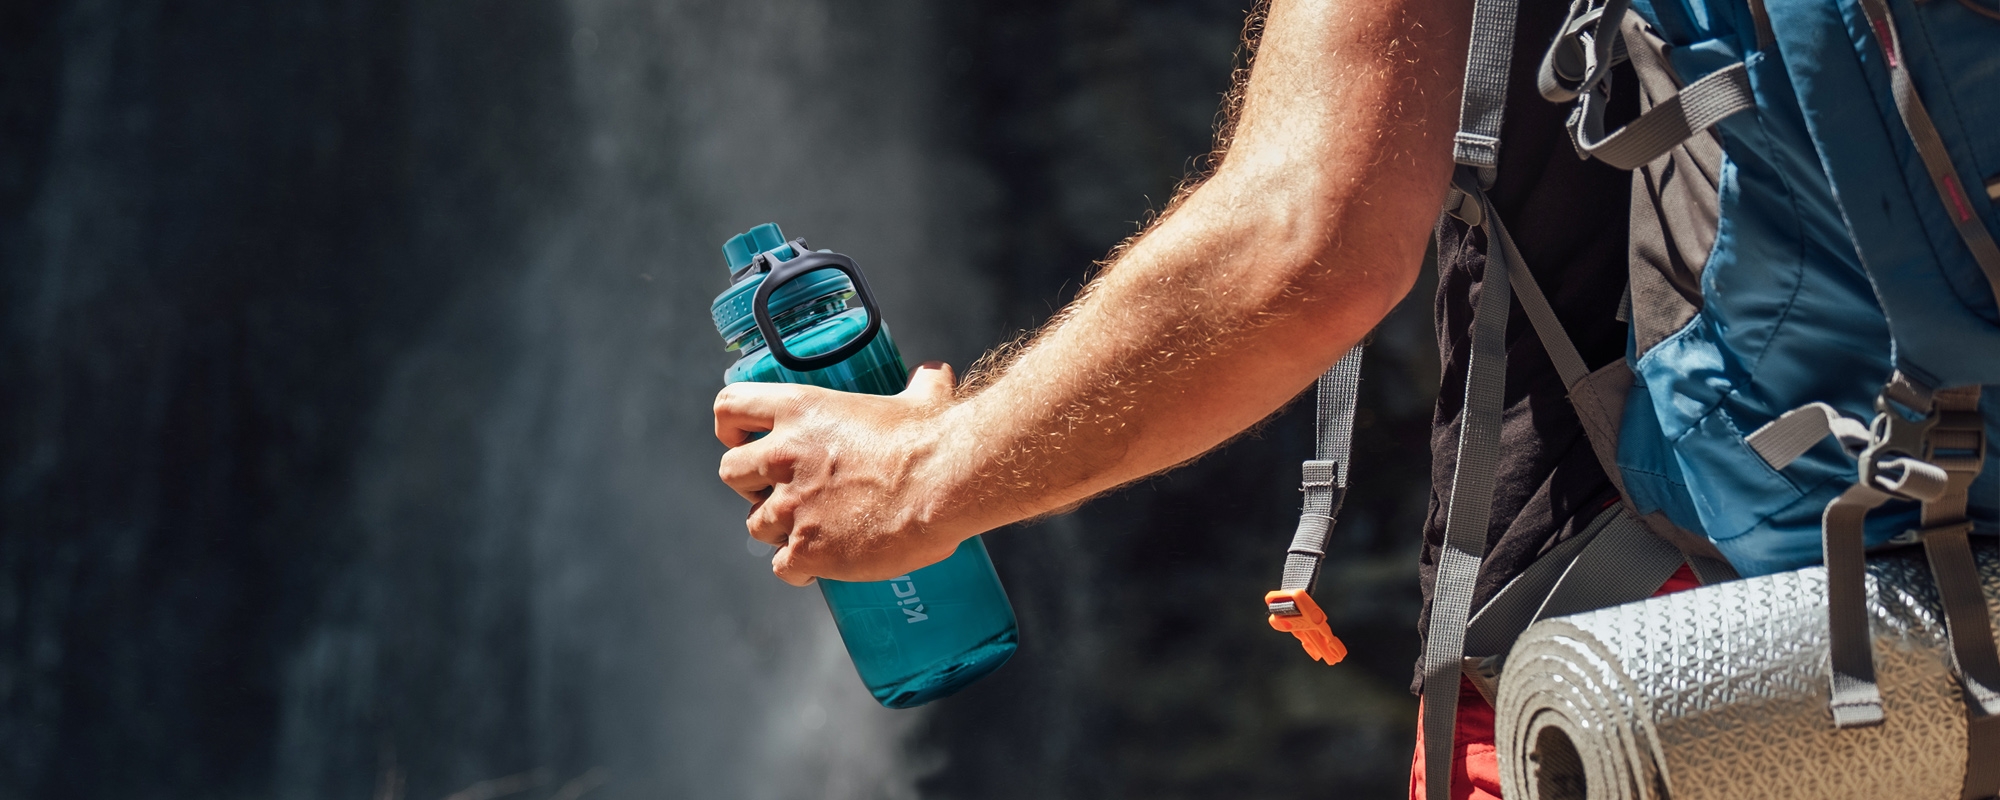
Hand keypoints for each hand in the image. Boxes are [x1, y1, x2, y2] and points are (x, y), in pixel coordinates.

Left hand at [715, 362, 969, 584]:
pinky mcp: (805, 550)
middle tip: (786, 491)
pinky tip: (824, 564)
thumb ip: (920, 386)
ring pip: (755, 525)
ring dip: (779, 529)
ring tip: (815, 530)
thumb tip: (934, 374)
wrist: (942, 484)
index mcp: (799, 411)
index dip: (732, 428)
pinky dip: (799, 568)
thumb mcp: (921, 401)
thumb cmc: (930, 440)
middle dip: (753, 485)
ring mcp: (790, 506)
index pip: (729, 408)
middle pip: (731, 473)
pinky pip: (781, 567)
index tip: (746, 440)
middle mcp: (783, 456)